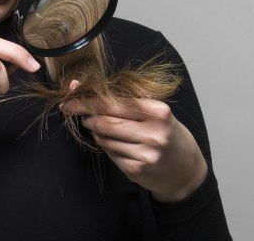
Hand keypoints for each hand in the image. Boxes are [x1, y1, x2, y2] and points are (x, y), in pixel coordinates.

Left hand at [61, 80, 207, 201]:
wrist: (185, 169)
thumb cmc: (165, 131)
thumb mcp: (153, 110)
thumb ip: (120, 98)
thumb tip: (77, 85)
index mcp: (157, 111)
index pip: (112, 103)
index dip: (86, 101)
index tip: (68, 100)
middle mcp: (152, 132)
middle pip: (104, 121)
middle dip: (85, 116)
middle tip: (79, 113)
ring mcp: (144, 153)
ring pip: (103, 138)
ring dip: (96, 131)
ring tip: (104, 128)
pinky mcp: (136, 169)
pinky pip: (109, 153)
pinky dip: (107, 146)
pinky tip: (118, 144)